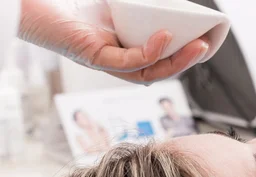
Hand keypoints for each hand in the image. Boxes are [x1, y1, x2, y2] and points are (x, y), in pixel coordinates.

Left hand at [19, 0, 208, 83]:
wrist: (32, 3)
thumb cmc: (70, 4)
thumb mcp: (118, 4)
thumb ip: (140, 5)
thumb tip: (166, 0)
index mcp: (125, 47)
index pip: (160, 58)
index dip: (183, 54)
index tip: (202, 42)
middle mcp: (118, 58)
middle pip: (160, 69)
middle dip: (187, 60)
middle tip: (205, 46)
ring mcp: (108, 61)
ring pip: (151, 72)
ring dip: (177, 62)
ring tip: (197, 47)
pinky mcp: (96, 58)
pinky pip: (131, 62)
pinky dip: (151, 52)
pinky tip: (164, 37)